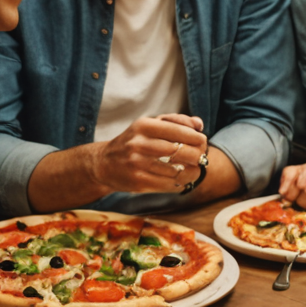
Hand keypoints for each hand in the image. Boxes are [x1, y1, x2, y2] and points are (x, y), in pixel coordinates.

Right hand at [89, 114, 205, 194]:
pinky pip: (168, 185)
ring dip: (191, 172)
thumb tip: (199, 124)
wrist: (103, 164)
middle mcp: (139, 144)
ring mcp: (137, 165)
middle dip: (197, 155)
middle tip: (201, 158)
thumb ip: (176, 121)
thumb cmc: (133, 142)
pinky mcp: (138, 182)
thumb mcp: (150, 125)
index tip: (202, 142)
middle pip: (180, 151)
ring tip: (194, 170)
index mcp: (144, 126)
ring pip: (177, 171)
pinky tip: (181, 180)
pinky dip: (180, 183)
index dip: (196, 137)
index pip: (179, 130)